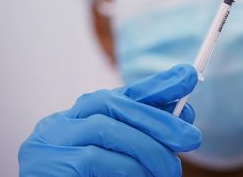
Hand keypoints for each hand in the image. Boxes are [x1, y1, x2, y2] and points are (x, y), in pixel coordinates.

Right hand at [18, 64, 200, 175]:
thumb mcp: (116, 155)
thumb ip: (141, 134)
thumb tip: (182, 116)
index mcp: (79, 116)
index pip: (123, 93)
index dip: (157, 83)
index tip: (188, 75)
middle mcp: (62, 122)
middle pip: (115, 105)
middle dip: (159, 119)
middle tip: (191, 137)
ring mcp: (53, 142)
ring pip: (107, 129)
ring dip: (148, 149)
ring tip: (169, 171)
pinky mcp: (51, 165)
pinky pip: (96, 158)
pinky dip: (127, 168)